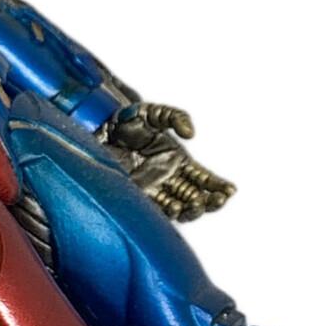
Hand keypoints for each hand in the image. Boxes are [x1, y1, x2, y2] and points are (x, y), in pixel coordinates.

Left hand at [104, 102, 235, 220]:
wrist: (94, 130)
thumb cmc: (124, 121)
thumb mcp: (152, 112)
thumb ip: (175, 117)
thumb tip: (192, 135)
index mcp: (177, 161)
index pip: (203, 179)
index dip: (218, 186)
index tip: (229, 191)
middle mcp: (168, 179)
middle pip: (197, 197)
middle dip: (211, 201)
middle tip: (217, 200)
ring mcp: (154, 190)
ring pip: (181, 208)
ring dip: (192, 210)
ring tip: (196, 205)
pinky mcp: (137, 197)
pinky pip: (157, 211)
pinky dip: (169, 213)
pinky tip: (175, 208)